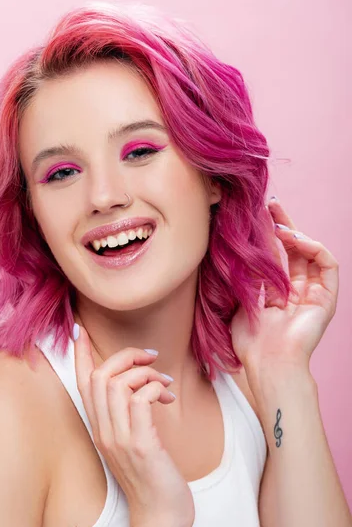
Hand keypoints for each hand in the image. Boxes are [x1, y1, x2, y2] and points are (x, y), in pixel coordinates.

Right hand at [73, 324, 194, 526]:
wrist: (161, 515)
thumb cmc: (152, 474)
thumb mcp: (133, 439)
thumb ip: (129, 412)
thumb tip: (139, 382)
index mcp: (100, 428)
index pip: (82, 384)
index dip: (80, 354)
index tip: (79, 329)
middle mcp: (104, 432)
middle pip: (99, 376)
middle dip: (125, 355)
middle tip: (150, 356)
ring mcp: (120, 439)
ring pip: (117, 384)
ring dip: (145, 372)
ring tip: (164, 382)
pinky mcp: (141, 445)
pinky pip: (139, 400)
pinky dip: (153, 387)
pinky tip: (167, 395)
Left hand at [230, 197, 338, 373]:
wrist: (268, 364)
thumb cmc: (251, 342)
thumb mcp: (242, 301)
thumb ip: (247, 277)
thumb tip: (241, 251)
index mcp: (277, 294)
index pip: (276, 257)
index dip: (268, 236)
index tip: (254, 216)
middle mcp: (297, 292)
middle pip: (293, 250)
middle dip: (282, 225)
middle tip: (269, 204)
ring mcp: (313, 294)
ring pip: (310, 253)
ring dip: (296, 232)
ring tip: (278, 221)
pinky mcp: (327, 298)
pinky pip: (328, 264)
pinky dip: (314, 247)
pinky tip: (295, 238)